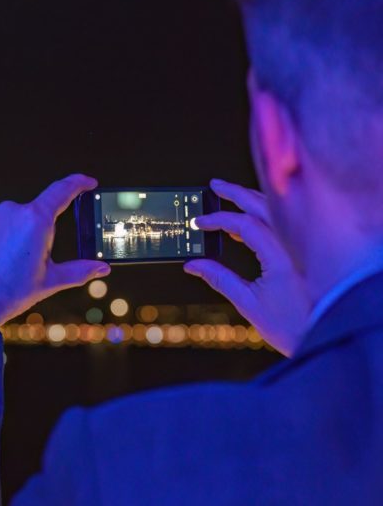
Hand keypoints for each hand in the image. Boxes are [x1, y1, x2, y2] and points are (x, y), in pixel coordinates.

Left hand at [0, 174, 110, 325]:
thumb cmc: (8, 293)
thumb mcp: (51, 281)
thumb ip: (80, 270)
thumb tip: (101, 269)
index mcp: (35, 220)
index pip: (62, 191)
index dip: (78, 183)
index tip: (87, 182)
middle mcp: (11, 211)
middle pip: (36, 213)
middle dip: (40, 232)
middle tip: (35, 260)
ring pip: (14, 220)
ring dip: (18, 235)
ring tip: (12, 264)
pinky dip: (0, 238)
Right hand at [183, 179, 310, 355]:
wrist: (329, 336)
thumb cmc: (294, 326)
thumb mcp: (249, 304)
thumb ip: (219, 279)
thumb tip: (194, 265)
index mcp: (280, 256)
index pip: (245, 223)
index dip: (219, 220)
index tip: (200, 223)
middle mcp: (294, 246)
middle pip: (263, 205)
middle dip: (236, 192)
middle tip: (215, 186)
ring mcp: (303, 246)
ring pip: (276, 211)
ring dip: (251, 200)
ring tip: (230, 197)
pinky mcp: (306, 252)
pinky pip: (283, 223)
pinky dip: (263, 216)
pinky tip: (248, 225)